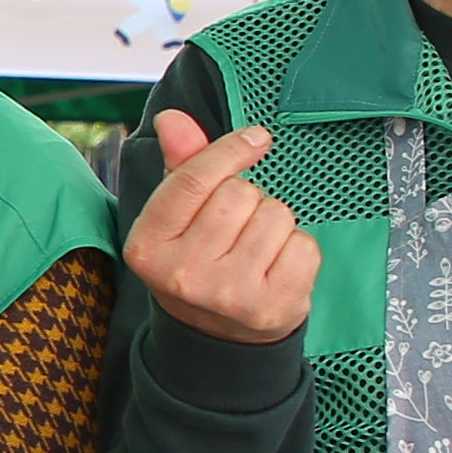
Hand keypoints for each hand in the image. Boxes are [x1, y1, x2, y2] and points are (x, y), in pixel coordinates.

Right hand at [125, 110, 317, 344]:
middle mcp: (183, 274)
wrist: (218, 335)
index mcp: (148, 246)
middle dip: (248, 198)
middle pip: (239, 193)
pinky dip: (298, 248)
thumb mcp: (177, 216)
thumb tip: (173, 118)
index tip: (256, 137)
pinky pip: (303, 245)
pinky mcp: (270, 308)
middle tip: (236, 226)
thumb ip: (181, 165)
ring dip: (274, 222)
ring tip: (255, 248)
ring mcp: (227, 295)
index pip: (193, 180)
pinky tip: (275, 267)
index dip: (229, 149)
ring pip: (275, 215)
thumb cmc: (198, 259)